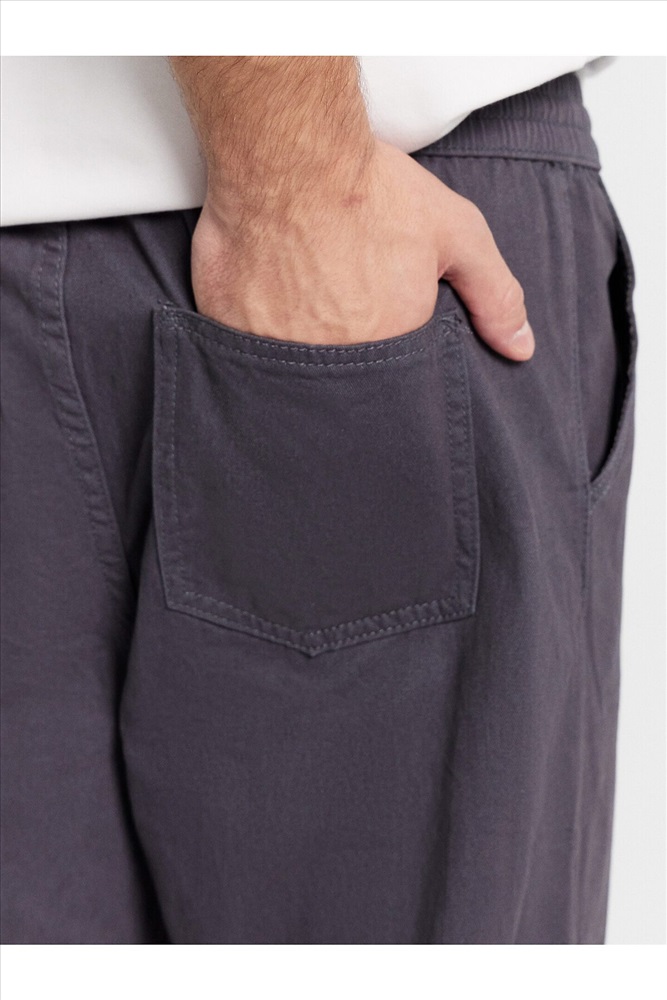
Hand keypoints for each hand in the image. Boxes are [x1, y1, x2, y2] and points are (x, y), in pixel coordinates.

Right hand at [190, 137, 533, 359]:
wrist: (289, 154)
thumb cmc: (370, 191)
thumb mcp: (458, 234)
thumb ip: (495, 295)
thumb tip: (520, 349)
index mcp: (387, 347)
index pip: (390, 381)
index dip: (383, 345)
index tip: (372, 314)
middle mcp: (330, 360)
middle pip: (339, 378)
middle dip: (340, 345)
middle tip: (333, 296)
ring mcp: (274, 351)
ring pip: (289, 371)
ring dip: (297, 342)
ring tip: (302, 293)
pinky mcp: (227, 330)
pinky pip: (242, 349)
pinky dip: (253, 330)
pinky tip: (265, 295)